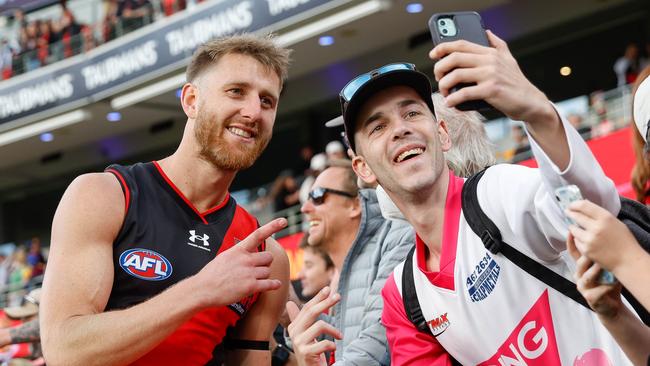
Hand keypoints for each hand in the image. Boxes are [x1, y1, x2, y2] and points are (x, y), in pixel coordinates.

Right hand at [192, 218, 286, 307]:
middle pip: (268, 257)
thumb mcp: (224, 256)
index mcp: (238, 250)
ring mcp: (249, 273)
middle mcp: (246, 259)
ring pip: (268, 271)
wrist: (203, 289)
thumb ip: (239, 253)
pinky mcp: (251, 286)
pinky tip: (276, 284)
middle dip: (265, 263)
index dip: (272, 227)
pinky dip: (274, 284)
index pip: (258, 234)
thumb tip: (248, 253)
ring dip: (264, 276)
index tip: (283, 221)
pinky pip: (270, 284)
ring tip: (252, 279)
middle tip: (257, 269)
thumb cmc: (211, 274)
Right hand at [286, 287, 341, 365]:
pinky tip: (334, 347)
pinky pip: (323, 343)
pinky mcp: (306, 353)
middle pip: (311, 312)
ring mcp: (299, 343)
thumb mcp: (304, 334)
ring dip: (334, 330)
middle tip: (337, 296)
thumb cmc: (309, 352)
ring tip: (340, 336)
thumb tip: (289, 303)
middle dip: (325, 302)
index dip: (317, 298)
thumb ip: (299, 319)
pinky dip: (331, 344)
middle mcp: (294, 333)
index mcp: (294, 326)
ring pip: (319, 326)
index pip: (306, 308)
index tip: (328, 289)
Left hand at [429, 30, 554, 123]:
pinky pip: (464, 93)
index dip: (443, 47)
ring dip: (444, 85)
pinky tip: (450, 103)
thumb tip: (486, 32)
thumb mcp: (509, 58)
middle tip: (438, 78)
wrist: (530, 102)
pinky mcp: (491, 90)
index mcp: (490, 52)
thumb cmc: (516, 83)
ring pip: (456, 75)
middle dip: (440, 68)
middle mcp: (489, 60)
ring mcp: (490, 75)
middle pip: (454, 58)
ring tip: (445, 93)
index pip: (461, 44)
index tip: (433, 55)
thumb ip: (497, 44)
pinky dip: (453, 99)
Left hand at [566, 200, 635, 270]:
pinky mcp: (586, 250)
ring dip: (573, 228)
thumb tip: (584, 204)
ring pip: (573, 229)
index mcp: (605, 218)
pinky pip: (576, 241)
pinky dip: (578, 240)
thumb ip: (600, 214)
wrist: (627, 260)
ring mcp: (590, 239)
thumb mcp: (615, 222)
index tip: (571, 205)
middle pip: (576, 216)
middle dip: (570, 213)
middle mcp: (596, 227)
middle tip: (568, 212)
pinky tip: (585, 240)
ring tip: (576, 227)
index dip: (575, 204)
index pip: (584, 206)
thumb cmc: (623, 240)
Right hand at [568, 234, 622, 319]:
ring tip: (602, 266)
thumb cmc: (608, 284)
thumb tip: (603, 240)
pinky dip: (605, 287)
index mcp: (581, 268)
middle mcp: (579, 276)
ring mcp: (583, 288)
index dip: (571, 242)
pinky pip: (597, 291)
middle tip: (594, 249)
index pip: (573, 253)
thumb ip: (600, 258)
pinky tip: (611, 285)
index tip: (571, 231)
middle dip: (587, 256)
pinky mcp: (590, 298)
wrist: (610, 305)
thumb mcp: (604, 269)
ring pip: (587, 277)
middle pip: (579, 263)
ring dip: (595, 271)